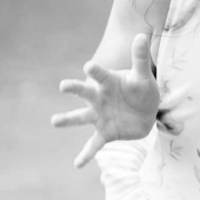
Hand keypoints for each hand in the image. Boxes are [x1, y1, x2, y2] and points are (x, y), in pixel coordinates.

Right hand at [51, 34, 159, 167]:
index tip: (88, 66)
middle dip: (75, 89)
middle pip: (85, 93)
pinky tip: (77, 164)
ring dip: (68, 120)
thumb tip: (143, 35)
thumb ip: (140, 58)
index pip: (100, 75)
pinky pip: (94, 145)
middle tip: (63, 85)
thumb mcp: (143, 76)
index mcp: (108, 83)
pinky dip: (86, 154)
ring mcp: (99, 116)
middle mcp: (98, 99)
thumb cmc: (140, 90)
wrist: (145, 111)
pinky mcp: (105, 133)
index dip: (95, 71)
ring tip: (54, 121)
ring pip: (81, 118)